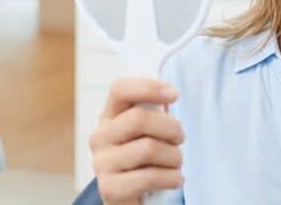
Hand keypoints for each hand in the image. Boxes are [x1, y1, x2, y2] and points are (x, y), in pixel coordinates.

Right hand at [90, 78, 184, 204]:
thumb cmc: (144, 162)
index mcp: (109, 117)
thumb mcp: (146, 133)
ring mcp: (102, 163)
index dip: (148, 87)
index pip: (120, 89)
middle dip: (171, 128)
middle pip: (139, 118)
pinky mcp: (110, 189)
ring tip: (176, 164)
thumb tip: (169, 95)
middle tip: (180, 139)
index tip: (173, 94)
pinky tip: (174, 179)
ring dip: (174, 157)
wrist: (131, 200)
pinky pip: (149, 176)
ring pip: (148, 148)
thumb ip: (153, 113)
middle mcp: (100, 137)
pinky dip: (171, 178)